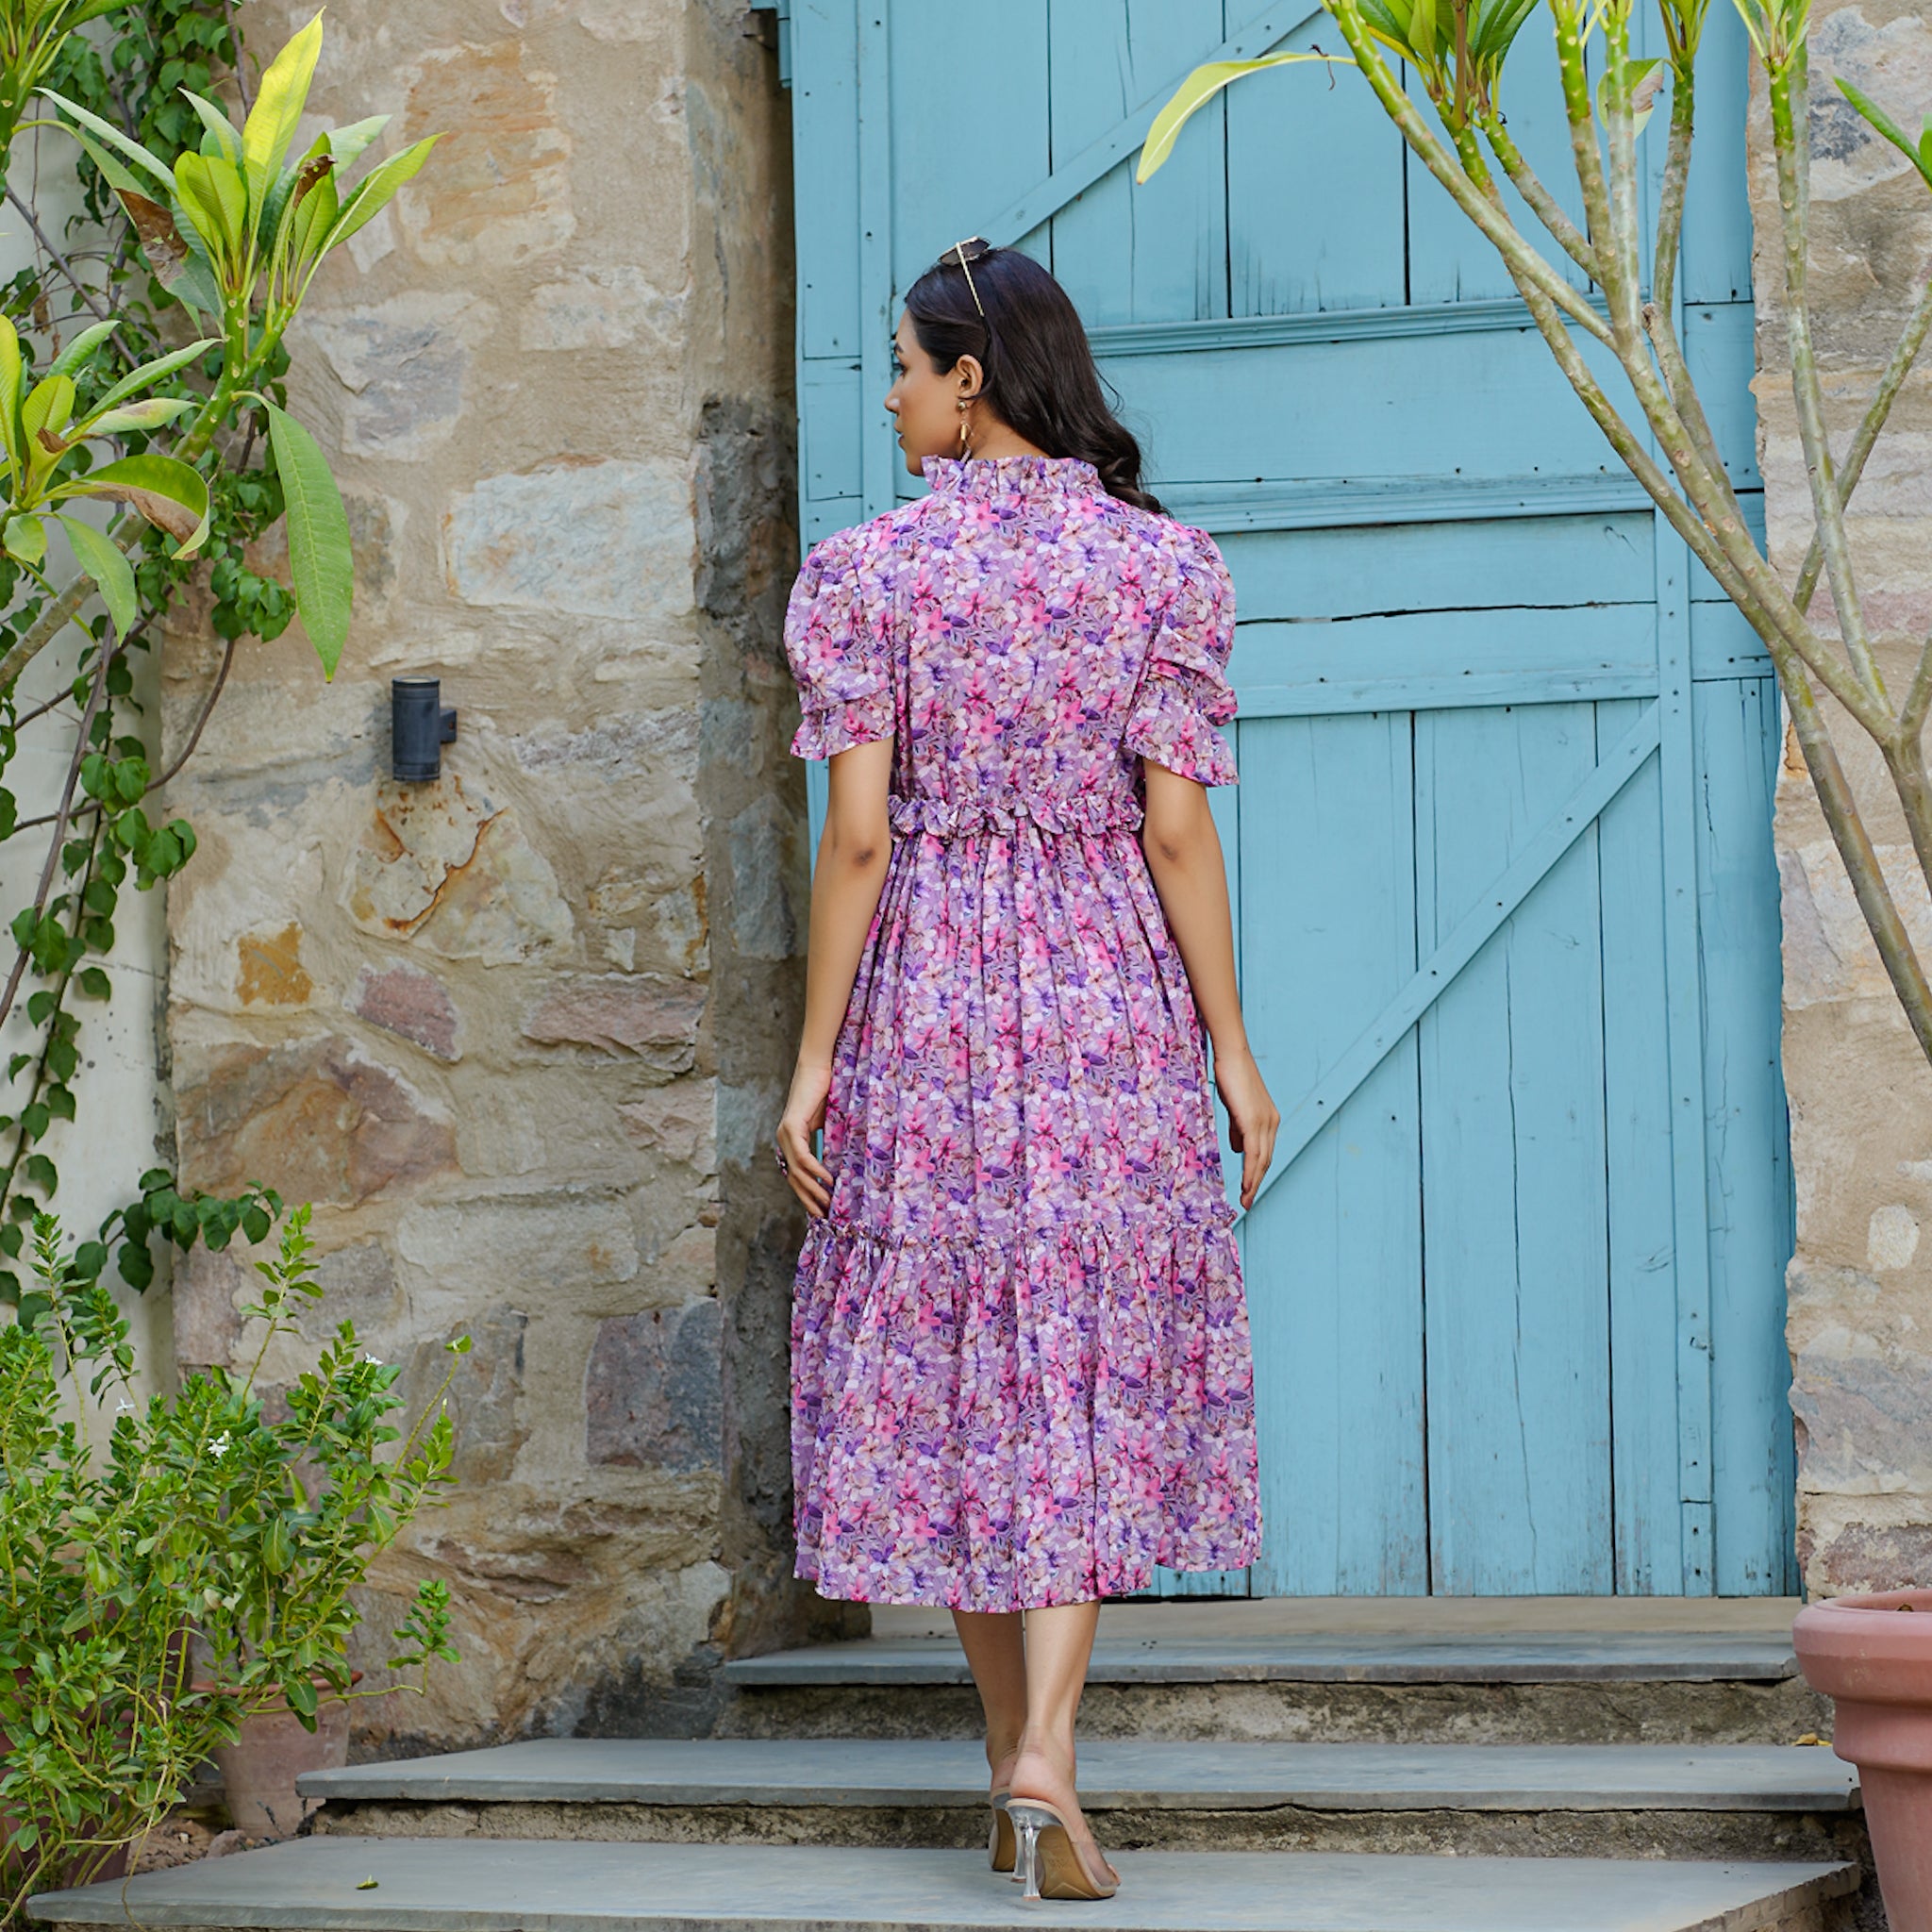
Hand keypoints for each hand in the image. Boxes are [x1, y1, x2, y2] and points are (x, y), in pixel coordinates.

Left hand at [777, 1060, 834, 1217]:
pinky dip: (815, 1169)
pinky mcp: (791, 1126)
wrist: (819, 1069)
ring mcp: (785, 1134)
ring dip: (812, 1189)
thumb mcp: (827, 1125)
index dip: (806, 1194)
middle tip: (823, 1214)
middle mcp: (784, 1139)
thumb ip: (826, 1144)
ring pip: (796, 1171)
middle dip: (808, 1198)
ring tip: (828, 1202)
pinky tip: (828, 1178)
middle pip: (793, 1178)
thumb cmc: (825, 1093)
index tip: (820, 1209)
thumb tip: (837, 1166)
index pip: (795, 1175)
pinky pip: (803, 1156)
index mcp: (791, 1141)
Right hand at [1214, 1044, 1279, 1211]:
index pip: (1264, 1153)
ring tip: (1245, 1200)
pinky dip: (1250, 1172)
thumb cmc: (1231, 1076)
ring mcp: (1264, 1122)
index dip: (1257, 1172)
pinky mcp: (1253, 1121)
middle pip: (1266, 1161)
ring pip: (1261, 1161)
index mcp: (1268, 1120)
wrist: (1232, 1055)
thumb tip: (1238, 1149)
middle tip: (1247, 1202)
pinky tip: (1245, 1185)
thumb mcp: (1235, 1108)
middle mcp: (1271, 1123)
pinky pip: (1253, 1154)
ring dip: (1253, 1183)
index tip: (1248, 1189)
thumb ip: (1238, 1129)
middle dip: (1256, 1183)